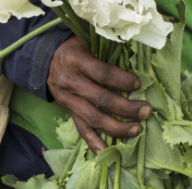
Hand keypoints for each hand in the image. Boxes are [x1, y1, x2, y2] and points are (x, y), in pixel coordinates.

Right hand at [47, 36, 151, 152]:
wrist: (46, 60)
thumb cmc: (74, 47)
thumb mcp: (86, 40)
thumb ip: (105, 48)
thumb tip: (135, 54)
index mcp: (76, 61)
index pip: (102, 73)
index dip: (121, 80)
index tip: (138, 83)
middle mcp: (71, 82)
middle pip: (101, 99)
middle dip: (126, 107)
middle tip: (146, 110)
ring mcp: (69, 100)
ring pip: (94, 118)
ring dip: (117, 127)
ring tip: (137, 129)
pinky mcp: (69, 112)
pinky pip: (82, 130)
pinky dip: (95, 143)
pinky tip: (109, 152)